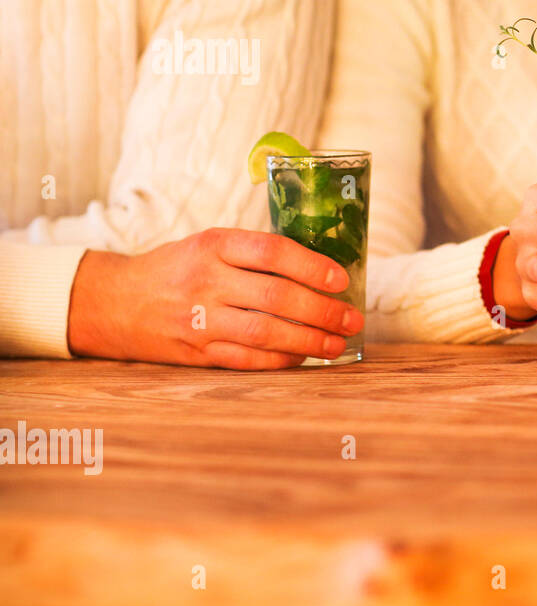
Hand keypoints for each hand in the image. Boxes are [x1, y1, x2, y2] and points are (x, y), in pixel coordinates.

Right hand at [67, 228, 363, 368]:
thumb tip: (322, 270)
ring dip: (310, 341)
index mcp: (212, 245)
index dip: (313, 266)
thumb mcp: (208, 245)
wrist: (114, 302)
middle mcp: (206, 281)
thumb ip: (254, 254)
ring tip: (338, 344)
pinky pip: (247, 360)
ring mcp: (199, 320)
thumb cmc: (177, 269)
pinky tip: (304, 358)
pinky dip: (280, 360)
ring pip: (265, 333)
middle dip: (322, 311)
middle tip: (353, 319)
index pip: (272, 251)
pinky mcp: (196, 353)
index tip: (342, 279)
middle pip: (276, 297)